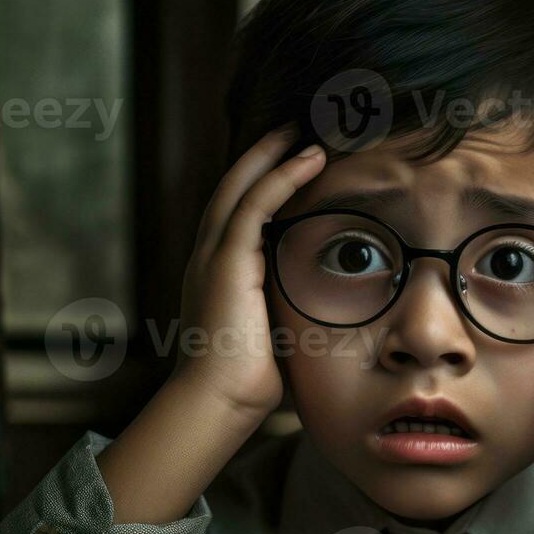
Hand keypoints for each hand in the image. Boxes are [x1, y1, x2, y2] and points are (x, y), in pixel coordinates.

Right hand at [171, 124, 326, 421]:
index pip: (236, 215)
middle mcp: (207, 258)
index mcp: (216, 275)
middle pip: (232, 189)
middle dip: (261, 157)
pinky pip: (255, 205)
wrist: (217, 403)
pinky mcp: (226, 262)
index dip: (260, 185)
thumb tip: (326, 316)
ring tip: (304, 132)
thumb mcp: (273, 336)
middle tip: (292, 130)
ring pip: (241, 187)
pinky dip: (283, 176)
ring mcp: (212, 257)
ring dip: (273, 155)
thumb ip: (290, 313)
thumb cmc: (247, 385)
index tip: (290, 164)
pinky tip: (310, 158)